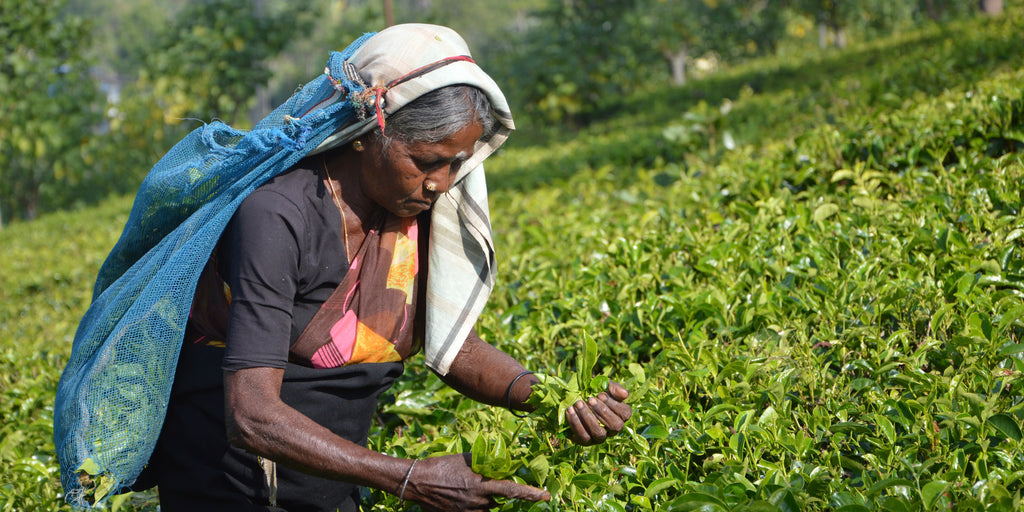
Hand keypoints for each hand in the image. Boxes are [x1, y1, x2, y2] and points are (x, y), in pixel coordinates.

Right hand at [402, 453, 549, 510]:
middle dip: (497, 495)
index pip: (512, 491)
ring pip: (487, 509)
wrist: (417, 482)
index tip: (545, 496)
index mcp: (481, 484)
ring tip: (466, 488)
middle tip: (484, 485)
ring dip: (484, 501)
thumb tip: (497, 461)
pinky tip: (462, 496)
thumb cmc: (441, 466)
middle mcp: (478, 501)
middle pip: (499, 501)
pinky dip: (474, 506)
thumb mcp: (465, 459)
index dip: (530, 494)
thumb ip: (484, 463)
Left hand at [566, 381, 631, 445]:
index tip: (601, 394)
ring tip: (578, 403)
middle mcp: (612, 430)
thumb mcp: (605, 387)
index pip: (625, 414)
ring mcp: (599, 438)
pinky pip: (582, 436)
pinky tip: (570, 410)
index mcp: (620, 416)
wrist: (573, 400)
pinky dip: (575, 422)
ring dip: (588, 417)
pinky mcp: (585, 441)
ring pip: (598, 433)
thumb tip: (625, 394)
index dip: (614, 404)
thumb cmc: (594, 393)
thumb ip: (615, 388)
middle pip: (615, 426)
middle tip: (590, 399)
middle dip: (602, 411)